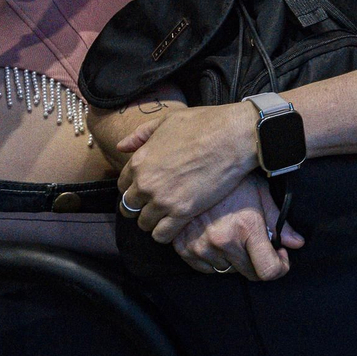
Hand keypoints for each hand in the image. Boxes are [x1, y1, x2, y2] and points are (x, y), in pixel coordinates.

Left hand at [116, 102, 256, 243]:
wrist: (235, 136)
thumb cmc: (205, 123)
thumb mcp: (168, 120)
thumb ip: (141, 134)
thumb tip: (121, 146)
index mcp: (139, 161)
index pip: (122, 185)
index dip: (134, 187)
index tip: (148, 188)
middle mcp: (146, 183)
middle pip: (129, 207)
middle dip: (140, 206)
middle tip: (156, 204)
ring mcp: (163, 200)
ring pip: (143, 223)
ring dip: (152, 221)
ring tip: (166, 216)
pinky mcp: (183, 212)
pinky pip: (162, 234)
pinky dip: (164, 234)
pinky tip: (174, 227)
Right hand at [171, 175, 304, 279]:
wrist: (193, 170)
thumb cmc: (232, 180)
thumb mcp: (260, 193)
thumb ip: (279, 222)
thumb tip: (297, 243)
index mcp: (247, 227)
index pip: (268, 270)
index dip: (279, 268)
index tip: (280, 256)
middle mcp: (223, 241)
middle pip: (249, 274)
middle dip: (260, 263)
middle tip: (260, 245)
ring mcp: (201, 247)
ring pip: (227, 271)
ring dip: (237, 260)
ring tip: (236, 237)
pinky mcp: (183, 249)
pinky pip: (206, 268)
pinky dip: (216, 259)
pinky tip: (219, 240)